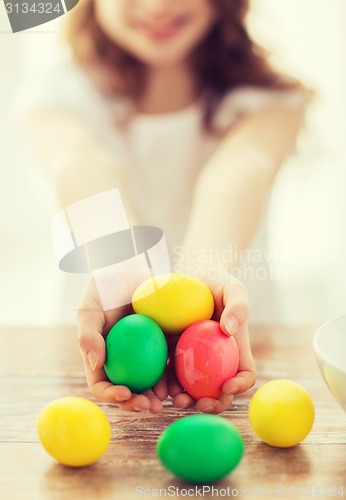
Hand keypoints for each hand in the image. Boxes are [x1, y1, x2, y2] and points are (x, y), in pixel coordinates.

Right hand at [77, 277, 165, 413]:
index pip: (102, 385)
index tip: (125, 393)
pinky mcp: (161, 344)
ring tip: (172, 399)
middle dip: (139, 403)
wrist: (127, 268)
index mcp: (101, 358)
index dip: (111, 395)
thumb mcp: (90, 309)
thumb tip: (96, 363)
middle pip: (128, 390)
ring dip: (159, 395)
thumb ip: (88, 335)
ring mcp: (142, 355)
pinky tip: (185, 379)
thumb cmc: (104, 289)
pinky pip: (168, 362)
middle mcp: (121, 361)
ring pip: (150, 381)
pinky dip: (174, 373)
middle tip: (152, 406)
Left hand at [164, 273, 255, 413]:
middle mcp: (216, 360)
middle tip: (200, 403)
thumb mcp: (233, 288)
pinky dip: (164, 384)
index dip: (240, 385)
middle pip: (218, 390)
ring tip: (175, 400)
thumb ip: (238, 306)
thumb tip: (229, 330)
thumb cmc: (217, 283)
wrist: (190, 276)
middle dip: (212, 403)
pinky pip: (169, 373)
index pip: (245, 373)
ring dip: (185, 399)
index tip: (228, 386)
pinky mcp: (172, 354)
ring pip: (192, 388)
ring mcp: (193, 360)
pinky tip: (156, 388)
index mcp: (235, 349)